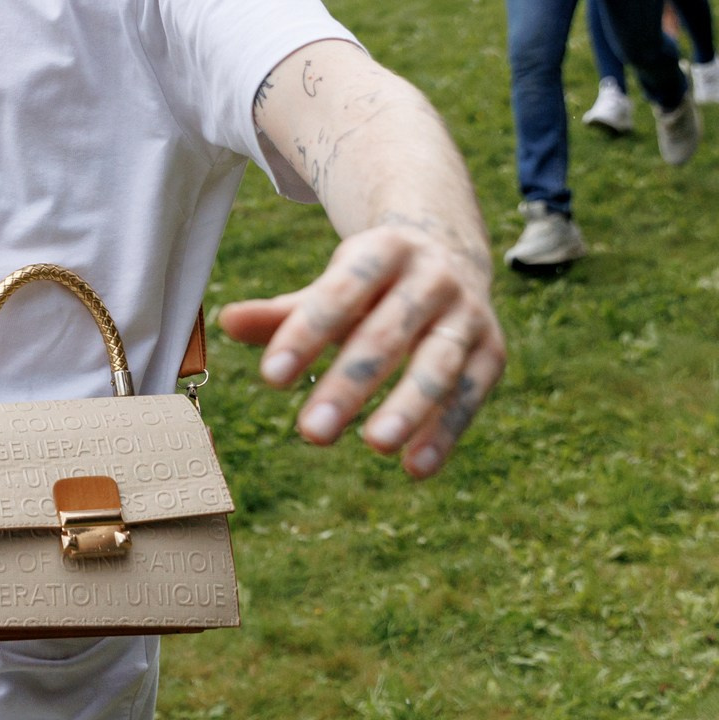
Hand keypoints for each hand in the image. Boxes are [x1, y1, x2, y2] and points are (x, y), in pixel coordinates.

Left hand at [218, 224, 505, 478]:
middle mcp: (431, 278)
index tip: (270, 378)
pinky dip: (445, 432)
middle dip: (349, 384)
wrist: (448, 253)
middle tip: (310, 433)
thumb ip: (282, 312)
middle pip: (386, 333)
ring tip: (373, 445)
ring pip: (437, 364)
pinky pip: (470, 395)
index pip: (340, 292)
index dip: (306, 333)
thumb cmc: (368, 282)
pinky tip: (414, 468)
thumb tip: (226, 321)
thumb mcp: (329, 285)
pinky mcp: (492, 351)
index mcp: (383, 250)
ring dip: (408, 407)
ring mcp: (467, 314)